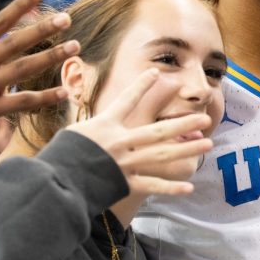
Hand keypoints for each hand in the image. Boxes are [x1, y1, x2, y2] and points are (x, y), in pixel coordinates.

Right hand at [0, 0, 79, 155]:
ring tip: (76, 46)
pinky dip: (45, 97)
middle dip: (42, 29)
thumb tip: (9, 29)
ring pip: (22, 69)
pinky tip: (65, 92)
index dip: (19, 6)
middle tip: (67, 18)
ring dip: (51, 57)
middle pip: (13, 43)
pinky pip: (23, 101)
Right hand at [71, 69, 212, 196]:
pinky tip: (189, 186)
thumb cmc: (59, 157)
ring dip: (187, 149)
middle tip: (205, 118)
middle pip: (158, 130)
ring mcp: (125, 163)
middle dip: (183, 123)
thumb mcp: (73, 133)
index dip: (141, 85)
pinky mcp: (124, 183)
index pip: (126, 100)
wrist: (52, 183)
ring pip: (162, 155)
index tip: (155, 72)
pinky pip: (151, 185)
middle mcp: (119, 142)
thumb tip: (89, 117)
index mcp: (105, 126)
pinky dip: (170, 187)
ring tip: (208, 144)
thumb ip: (91, 126)